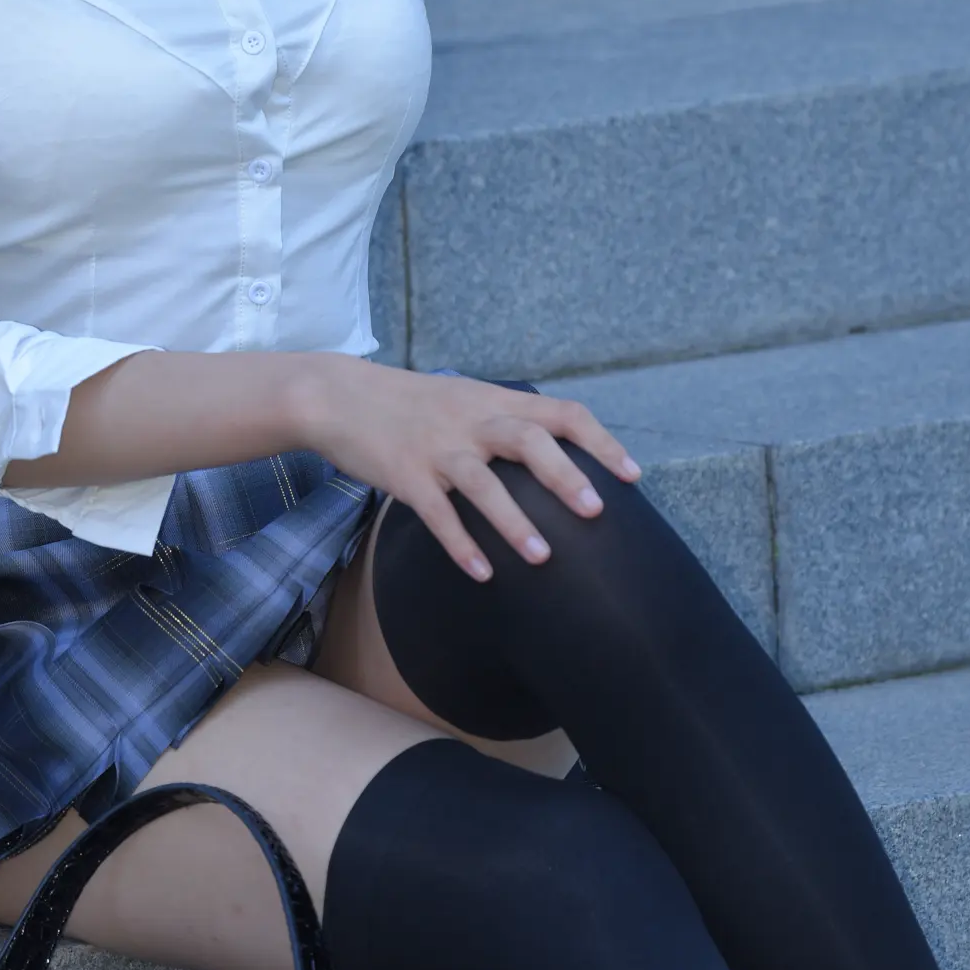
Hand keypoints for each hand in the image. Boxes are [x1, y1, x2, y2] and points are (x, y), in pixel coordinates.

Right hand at [294, 361, 640, 582]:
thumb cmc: (409, 404)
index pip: (562, 413)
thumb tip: (555, 453)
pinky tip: (483, 573)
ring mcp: (437, 448)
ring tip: (543, 558)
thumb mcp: (465, 398)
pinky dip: (461, 544)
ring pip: (482, 483)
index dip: (600, 444)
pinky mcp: (404, 475)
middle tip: (595, 512)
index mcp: (494, 401)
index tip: (631, 475)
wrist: (338, 396)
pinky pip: (437, 514)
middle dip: (565, 477)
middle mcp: (471, 421)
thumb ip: (506, 420)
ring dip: (515, 522)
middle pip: (528, 441)